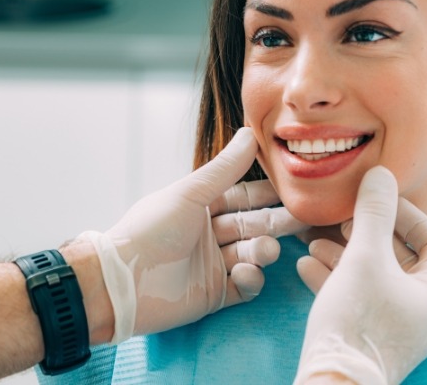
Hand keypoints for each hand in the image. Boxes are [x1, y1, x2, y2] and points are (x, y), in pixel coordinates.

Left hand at [77, 127, 303, 342]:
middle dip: (276, 222)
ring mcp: (212, 265)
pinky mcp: (213, 294)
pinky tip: (246, 273)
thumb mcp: (189, 194)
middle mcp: (208, 234)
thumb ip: (224, 169)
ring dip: (262, 251)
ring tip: (265, 250)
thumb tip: (250, 133)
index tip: (294, 187)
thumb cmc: (150, 230)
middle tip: (304, 218)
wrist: (122, 281)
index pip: (242, 196)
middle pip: (252, 225)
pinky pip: (244, 286)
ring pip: (251, 254)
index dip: (267, 193)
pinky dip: (250, 279)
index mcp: (200, 206)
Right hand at [294, 166, 426, 384]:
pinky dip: (334, 278)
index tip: (375, 201)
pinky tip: (305, 265)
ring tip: (313, 240)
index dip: (405, 215)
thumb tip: (380, 174)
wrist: (332, 381)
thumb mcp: (364, 256)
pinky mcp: (369, 334)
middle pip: (398, 257)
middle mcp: (423, 310)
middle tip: (340, 220)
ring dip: (343, 254)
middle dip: (364, 234)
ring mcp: (396, 324)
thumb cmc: (358, 318)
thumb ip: (373, 213)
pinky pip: (356, 296)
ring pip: (372, 276)